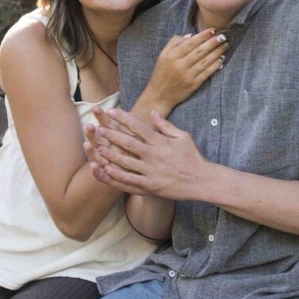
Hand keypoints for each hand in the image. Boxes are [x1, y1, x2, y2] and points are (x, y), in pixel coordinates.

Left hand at [90, 107, 208, 199]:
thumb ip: (166, 125)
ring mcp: (151, 172)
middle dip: (112, 135)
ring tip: (98, 147)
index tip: (111, 112)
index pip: (139, 126)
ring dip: (110, 155)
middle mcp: (154, 156)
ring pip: (126, 162)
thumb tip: (152, 112)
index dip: (124, 118)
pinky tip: (106, 170)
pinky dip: (117, 175)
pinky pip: (129, 181)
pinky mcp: (150, 186)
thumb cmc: (192, 157)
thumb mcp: (183, 136)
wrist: (201, 181)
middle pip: (128, 143)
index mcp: (161, 142)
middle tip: (99, 128)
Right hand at [146, 30, 225, 107]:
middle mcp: (180, 65)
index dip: (202, 36)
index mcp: (172, 56)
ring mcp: (188, 75)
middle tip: (223, 36)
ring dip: (217, 52)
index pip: (190, 43)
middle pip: (200, 51)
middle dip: (213, 42)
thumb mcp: (162, 55)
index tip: (213, 30)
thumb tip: (191, 35)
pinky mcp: (194, 84)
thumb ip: (174, 42)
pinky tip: (221, 59)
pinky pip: (207, 73)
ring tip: (225, 45)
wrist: (160, 95)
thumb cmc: (161, 73)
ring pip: (205, 61)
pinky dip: (215, 65)